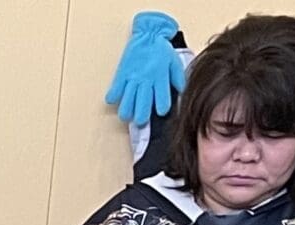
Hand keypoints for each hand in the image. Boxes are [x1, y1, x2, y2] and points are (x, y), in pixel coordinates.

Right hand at [105, 11, 184, 125]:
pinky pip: (115, 89)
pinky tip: (114, 99)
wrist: (148, 34)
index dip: (162, 108)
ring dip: (126, 111)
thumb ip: (178, 78)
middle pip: (141, 104)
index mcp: (160, 77)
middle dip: (141, 116)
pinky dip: (113, 96)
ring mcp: (132, 77)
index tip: (161, 112)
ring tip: (127, 115)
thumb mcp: (175, 62)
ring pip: (127, 101)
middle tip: (140, 121)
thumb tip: (181, 91)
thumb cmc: (161, 49)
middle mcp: (146, 79)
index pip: (162, 99)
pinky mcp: (122, 74)